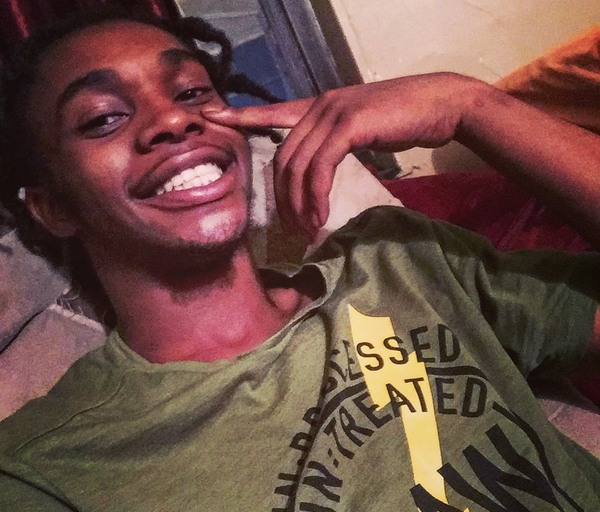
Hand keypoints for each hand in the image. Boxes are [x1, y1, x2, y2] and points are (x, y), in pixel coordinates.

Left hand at [205, 73, 481, 236]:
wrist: (443, 104)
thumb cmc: (406, 120)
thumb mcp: (363, 130)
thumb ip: (337, 143)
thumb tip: (324, 170)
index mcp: (320, 106)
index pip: (273, 112)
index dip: (242, 116)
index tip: (213, 117)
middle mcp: (320, 105)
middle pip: (282, 157)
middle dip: (282, 198)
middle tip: (293, 228)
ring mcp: (332, 112)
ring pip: (297, 165)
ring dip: (299, 204)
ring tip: (308, 229)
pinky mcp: (348, 125)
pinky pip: (320, 167)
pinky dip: (316, 195)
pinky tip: (320, 216)